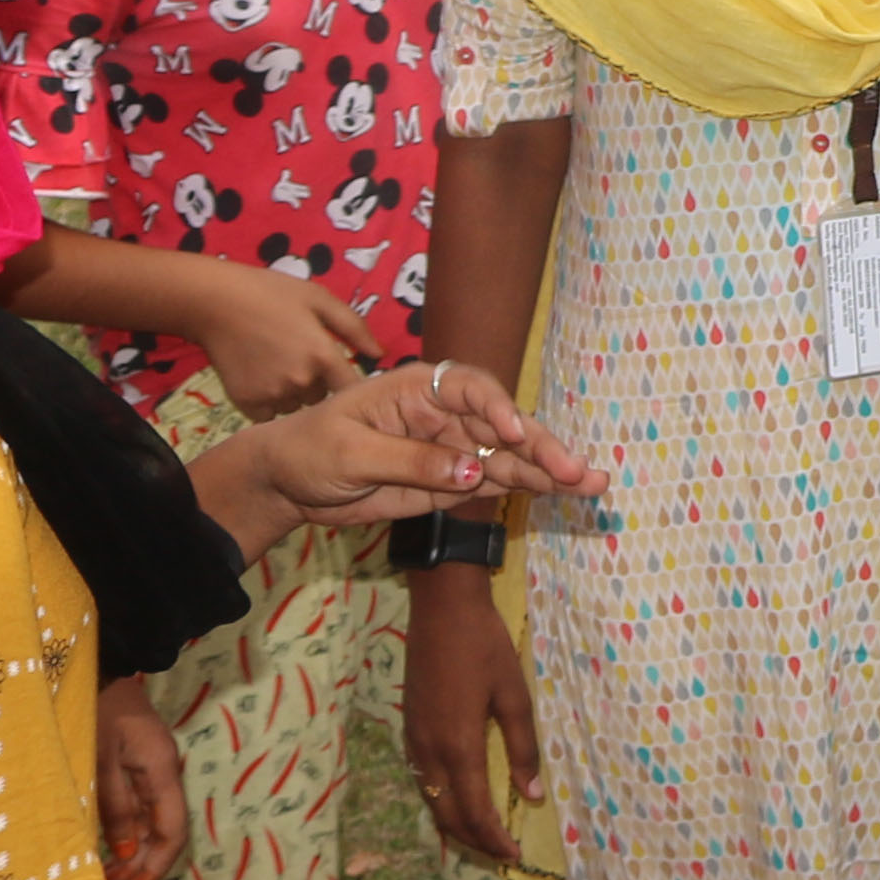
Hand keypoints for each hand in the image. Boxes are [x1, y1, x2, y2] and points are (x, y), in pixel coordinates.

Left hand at [93, 674, 188, 879]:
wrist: (100, 670)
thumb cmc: (98, 710)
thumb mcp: (101, 758)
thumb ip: (115, 805)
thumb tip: (127, 854)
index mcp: (161, 772)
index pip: (171, 832)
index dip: (154, 868)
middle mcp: (162, 777)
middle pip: (162, 833)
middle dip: (141, 868)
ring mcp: (150, 773)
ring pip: (150, 825)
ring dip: (132, 855)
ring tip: (106, 879)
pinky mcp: (135, 769)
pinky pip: (137, 812)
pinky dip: (124, 836)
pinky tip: (106, 850)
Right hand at [190, 263, 381, 419]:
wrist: (216, 302)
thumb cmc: (271, 293)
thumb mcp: (319, 298)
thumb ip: (354, 327)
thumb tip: (380, 354)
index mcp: (323, 355)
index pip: (352, 389)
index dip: (351, 384)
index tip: (342, 376)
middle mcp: (301, 381)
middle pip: (323, 397)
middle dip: (318, 383)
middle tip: (299, 357)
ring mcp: (273, 395)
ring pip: (297, 408)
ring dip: (294, 395)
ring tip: (279, 366)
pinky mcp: (247, 404)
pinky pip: (270, 416)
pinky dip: (269, 403)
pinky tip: (262, 379)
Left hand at [252, 357, 605, 533]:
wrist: (287, 482)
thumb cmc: (310, 450)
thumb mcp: (352, 454)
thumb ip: (412, 462)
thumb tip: (472, 474)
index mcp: (417, 389)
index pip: (469, 387)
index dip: (498, 408)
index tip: (515, 434)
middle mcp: (443, 413)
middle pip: (502, 424)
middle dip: (541, 446)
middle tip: (577, 470)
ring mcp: (451, 448)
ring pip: (509, 456)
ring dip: (549, 470)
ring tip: (593, 484)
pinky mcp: (449, 481)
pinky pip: (496, 482)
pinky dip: (530, 488)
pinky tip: (564, 492)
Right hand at [402, 571, 543, 869]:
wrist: (442, 609)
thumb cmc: (485, 647)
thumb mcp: (514, 696)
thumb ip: (523, 748)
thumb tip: (532, 796)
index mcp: (458, 746)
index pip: (474, 812)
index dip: (493, 839)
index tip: (514, 855)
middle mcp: (429, 752)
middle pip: (447, 815)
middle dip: (474, 840)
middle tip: (500, 853)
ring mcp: (414, 741)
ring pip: (431, 801)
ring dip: (455, 824)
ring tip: (483, 835)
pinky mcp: (409, 729)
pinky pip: (423, 780)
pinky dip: (441, 801)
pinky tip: (458, 800)